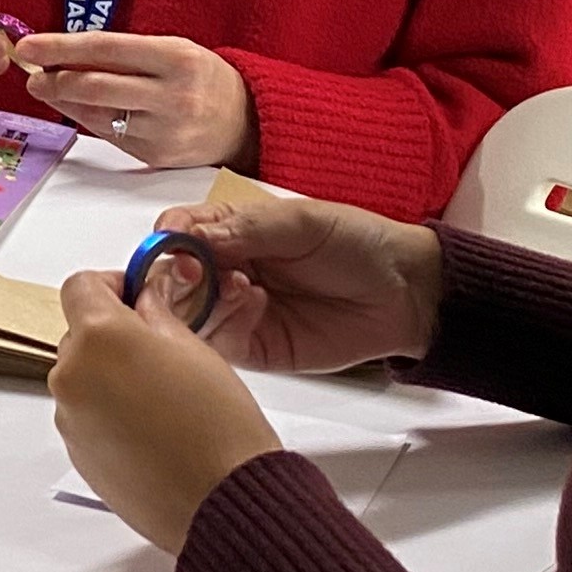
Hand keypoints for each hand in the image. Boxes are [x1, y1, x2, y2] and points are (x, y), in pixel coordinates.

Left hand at [7, 28, 251, 167]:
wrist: (245, 122)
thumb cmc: (202, 78)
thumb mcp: (173, 50)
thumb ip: (124, 54)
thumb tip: (65, 54)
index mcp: (176, 59)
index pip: (105, 49)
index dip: (60, 47)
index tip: (29, 46)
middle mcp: (172, 96)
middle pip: (96, 87)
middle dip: (54, 80)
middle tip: (32, 74)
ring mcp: (164, 131)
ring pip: (97, 115)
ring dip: (64, 102)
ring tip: (48, 88)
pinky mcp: (156, 156)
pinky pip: (110, 135)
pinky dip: (88, 119)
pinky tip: (77, 108)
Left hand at [53, 270, 278, 556]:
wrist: (224, 504)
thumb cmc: (220, 430)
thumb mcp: (195, 348)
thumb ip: (157, 316)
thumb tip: (145, 303)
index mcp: (100, 338)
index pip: (81, 286)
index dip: (111, 286)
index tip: (136, 296)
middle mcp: (73, 377)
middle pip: (80, 335)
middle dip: (115, 336)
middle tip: (160, 350)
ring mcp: (70, 419)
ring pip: (83, 378)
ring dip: (112, 378)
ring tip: (163, 399)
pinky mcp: (77, 454)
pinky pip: (87, 417)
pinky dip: (111, 414)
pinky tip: (153, 429)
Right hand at [175, 186, 442, 376]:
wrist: (404, 295)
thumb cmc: (357, 245)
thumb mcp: (301, 223)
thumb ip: (243, 230)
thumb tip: (183, 237)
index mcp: (230, 230)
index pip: (175, 233)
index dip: (166, 242)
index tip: (175, 248)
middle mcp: (224, 269)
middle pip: (171, 279)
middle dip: (177, 278)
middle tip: (198, 274)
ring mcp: (234, 311)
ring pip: (186, 316)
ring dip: (203, 303)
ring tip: (241, 289)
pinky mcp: (253, 347)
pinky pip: (217, 345)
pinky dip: (224, 329)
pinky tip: (255, 308)